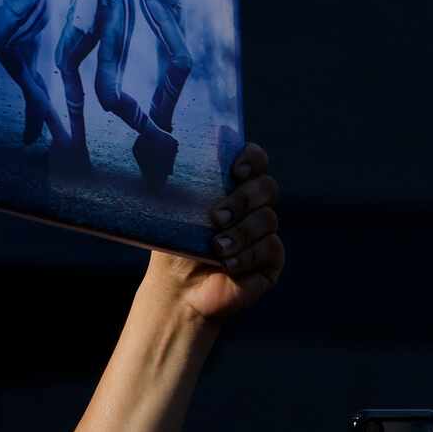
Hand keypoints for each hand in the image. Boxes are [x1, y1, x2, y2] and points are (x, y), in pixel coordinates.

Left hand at [142, 146, 280, 324]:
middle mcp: (252, 207)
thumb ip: (179, 180)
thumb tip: (161, 144)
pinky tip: (229, 264)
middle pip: (267, 187)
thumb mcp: (172, 208)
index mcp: (231, 186)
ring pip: (268, 219)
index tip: (236, 170)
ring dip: (241, 232)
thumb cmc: (172, 244)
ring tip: (217, 248)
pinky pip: (271, 248)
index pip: (255, 160)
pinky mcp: (272, 260)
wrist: (178, 288)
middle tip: (216, 217)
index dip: (253, 159)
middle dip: (243, 200)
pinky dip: (248, 255)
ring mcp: (265, 233)